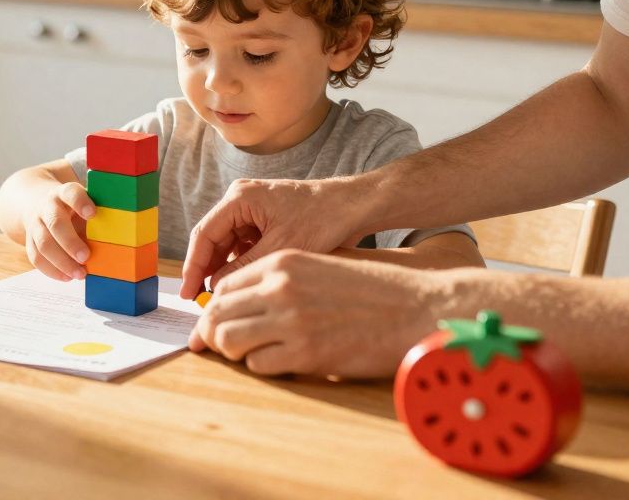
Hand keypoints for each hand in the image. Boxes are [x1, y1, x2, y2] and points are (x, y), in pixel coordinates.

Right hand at [24, 182, 95, 280]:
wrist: (39, 204)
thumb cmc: (72, 208)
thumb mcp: (84, 204)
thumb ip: (97, 217)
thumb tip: (116, 241)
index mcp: (64, 193)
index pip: (70, 193)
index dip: (80, 203)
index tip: (93, 214)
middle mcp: (47, 207)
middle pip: (55, 223)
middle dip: (70, 242)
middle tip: (86, 257)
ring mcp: (36, 224)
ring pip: (43, 244)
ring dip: (62, 262)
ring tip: (80, 274)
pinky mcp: (29, 241)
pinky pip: (36, 257)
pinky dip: (52, 270)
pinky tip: (67, 277)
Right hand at [180, 176, 370, 298]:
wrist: (353, 206)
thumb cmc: (322, 219)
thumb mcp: (281, 249)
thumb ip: (244, 268)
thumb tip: (216, 289)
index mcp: (240, 198)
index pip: (204, 235)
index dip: (193, 267)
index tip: (188, 294)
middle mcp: (240, 199)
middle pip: (212, 239)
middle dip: (205, 270)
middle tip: (200, 302)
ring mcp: (251, 209)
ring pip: (226, 244)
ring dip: (223, 268)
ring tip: (220, 298)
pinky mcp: (262, 219)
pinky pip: (241, 244)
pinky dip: (239, 263)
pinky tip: (241, 284)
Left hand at [189, 250, 443, 377]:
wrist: (416, 307)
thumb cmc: (372, 288)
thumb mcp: (323, 264)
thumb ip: (283, 276)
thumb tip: (242, 296)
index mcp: (283, 262)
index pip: (224, 285)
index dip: (215, 307)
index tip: (216, 321)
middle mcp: (281, 288)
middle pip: (218, 313)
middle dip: (211, 332)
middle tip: (215, 346)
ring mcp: (292, 321)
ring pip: (229, 340)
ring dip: (232, 352)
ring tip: (247, 354)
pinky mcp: (306, 353)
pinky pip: (258, 365)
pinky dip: (260, 366)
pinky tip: (278, 362)